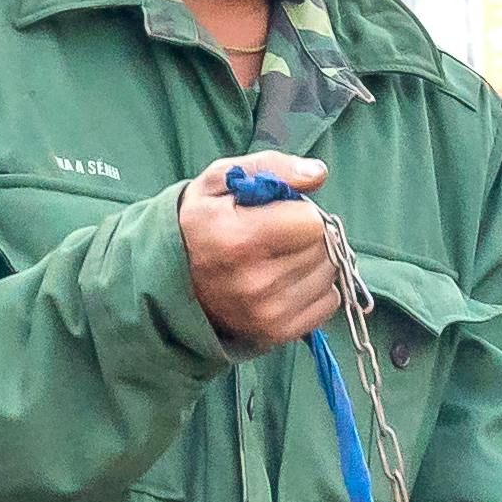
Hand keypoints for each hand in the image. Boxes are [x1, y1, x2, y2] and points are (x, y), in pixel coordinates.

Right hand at [177, 170, 344, 354]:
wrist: (173, 278)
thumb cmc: (203, 221)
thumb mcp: (222, 180)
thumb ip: (272, 168)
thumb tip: (318, 174)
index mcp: (237, 239)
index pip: (311, 223)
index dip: (300, 211)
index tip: (279, 213)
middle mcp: (253, 282)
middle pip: (322, 248)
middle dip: (308, 235)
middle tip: (278, 236)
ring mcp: (266, 313)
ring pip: (329, 274)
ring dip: (313, 261)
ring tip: (281, 257)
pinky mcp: (277, 332)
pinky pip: (328, 303)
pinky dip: (315, 289)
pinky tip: (287, 280)